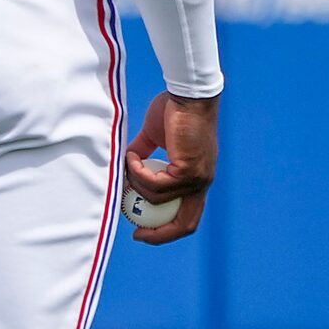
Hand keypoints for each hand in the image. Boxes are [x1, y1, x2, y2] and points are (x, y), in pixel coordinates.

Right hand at [122, 91, 218, 245]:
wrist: (187, 94)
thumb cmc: (173, 109)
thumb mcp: (154, 137)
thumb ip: (142, 154)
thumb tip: (126, 168)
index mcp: (197, 178)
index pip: (189, 215)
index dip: (168, 229)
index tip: (144, 229)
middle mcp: (202, 182)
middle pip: (186, 223)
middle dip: (160, 234)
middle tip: (137, 232)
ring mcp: (197, 178)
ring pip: (158, 198)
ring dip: (136, 184)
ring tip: (127, 163)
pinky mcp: (188, 170)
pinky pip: (155, 183)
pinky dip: (138, 172)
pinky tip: (131, 156)